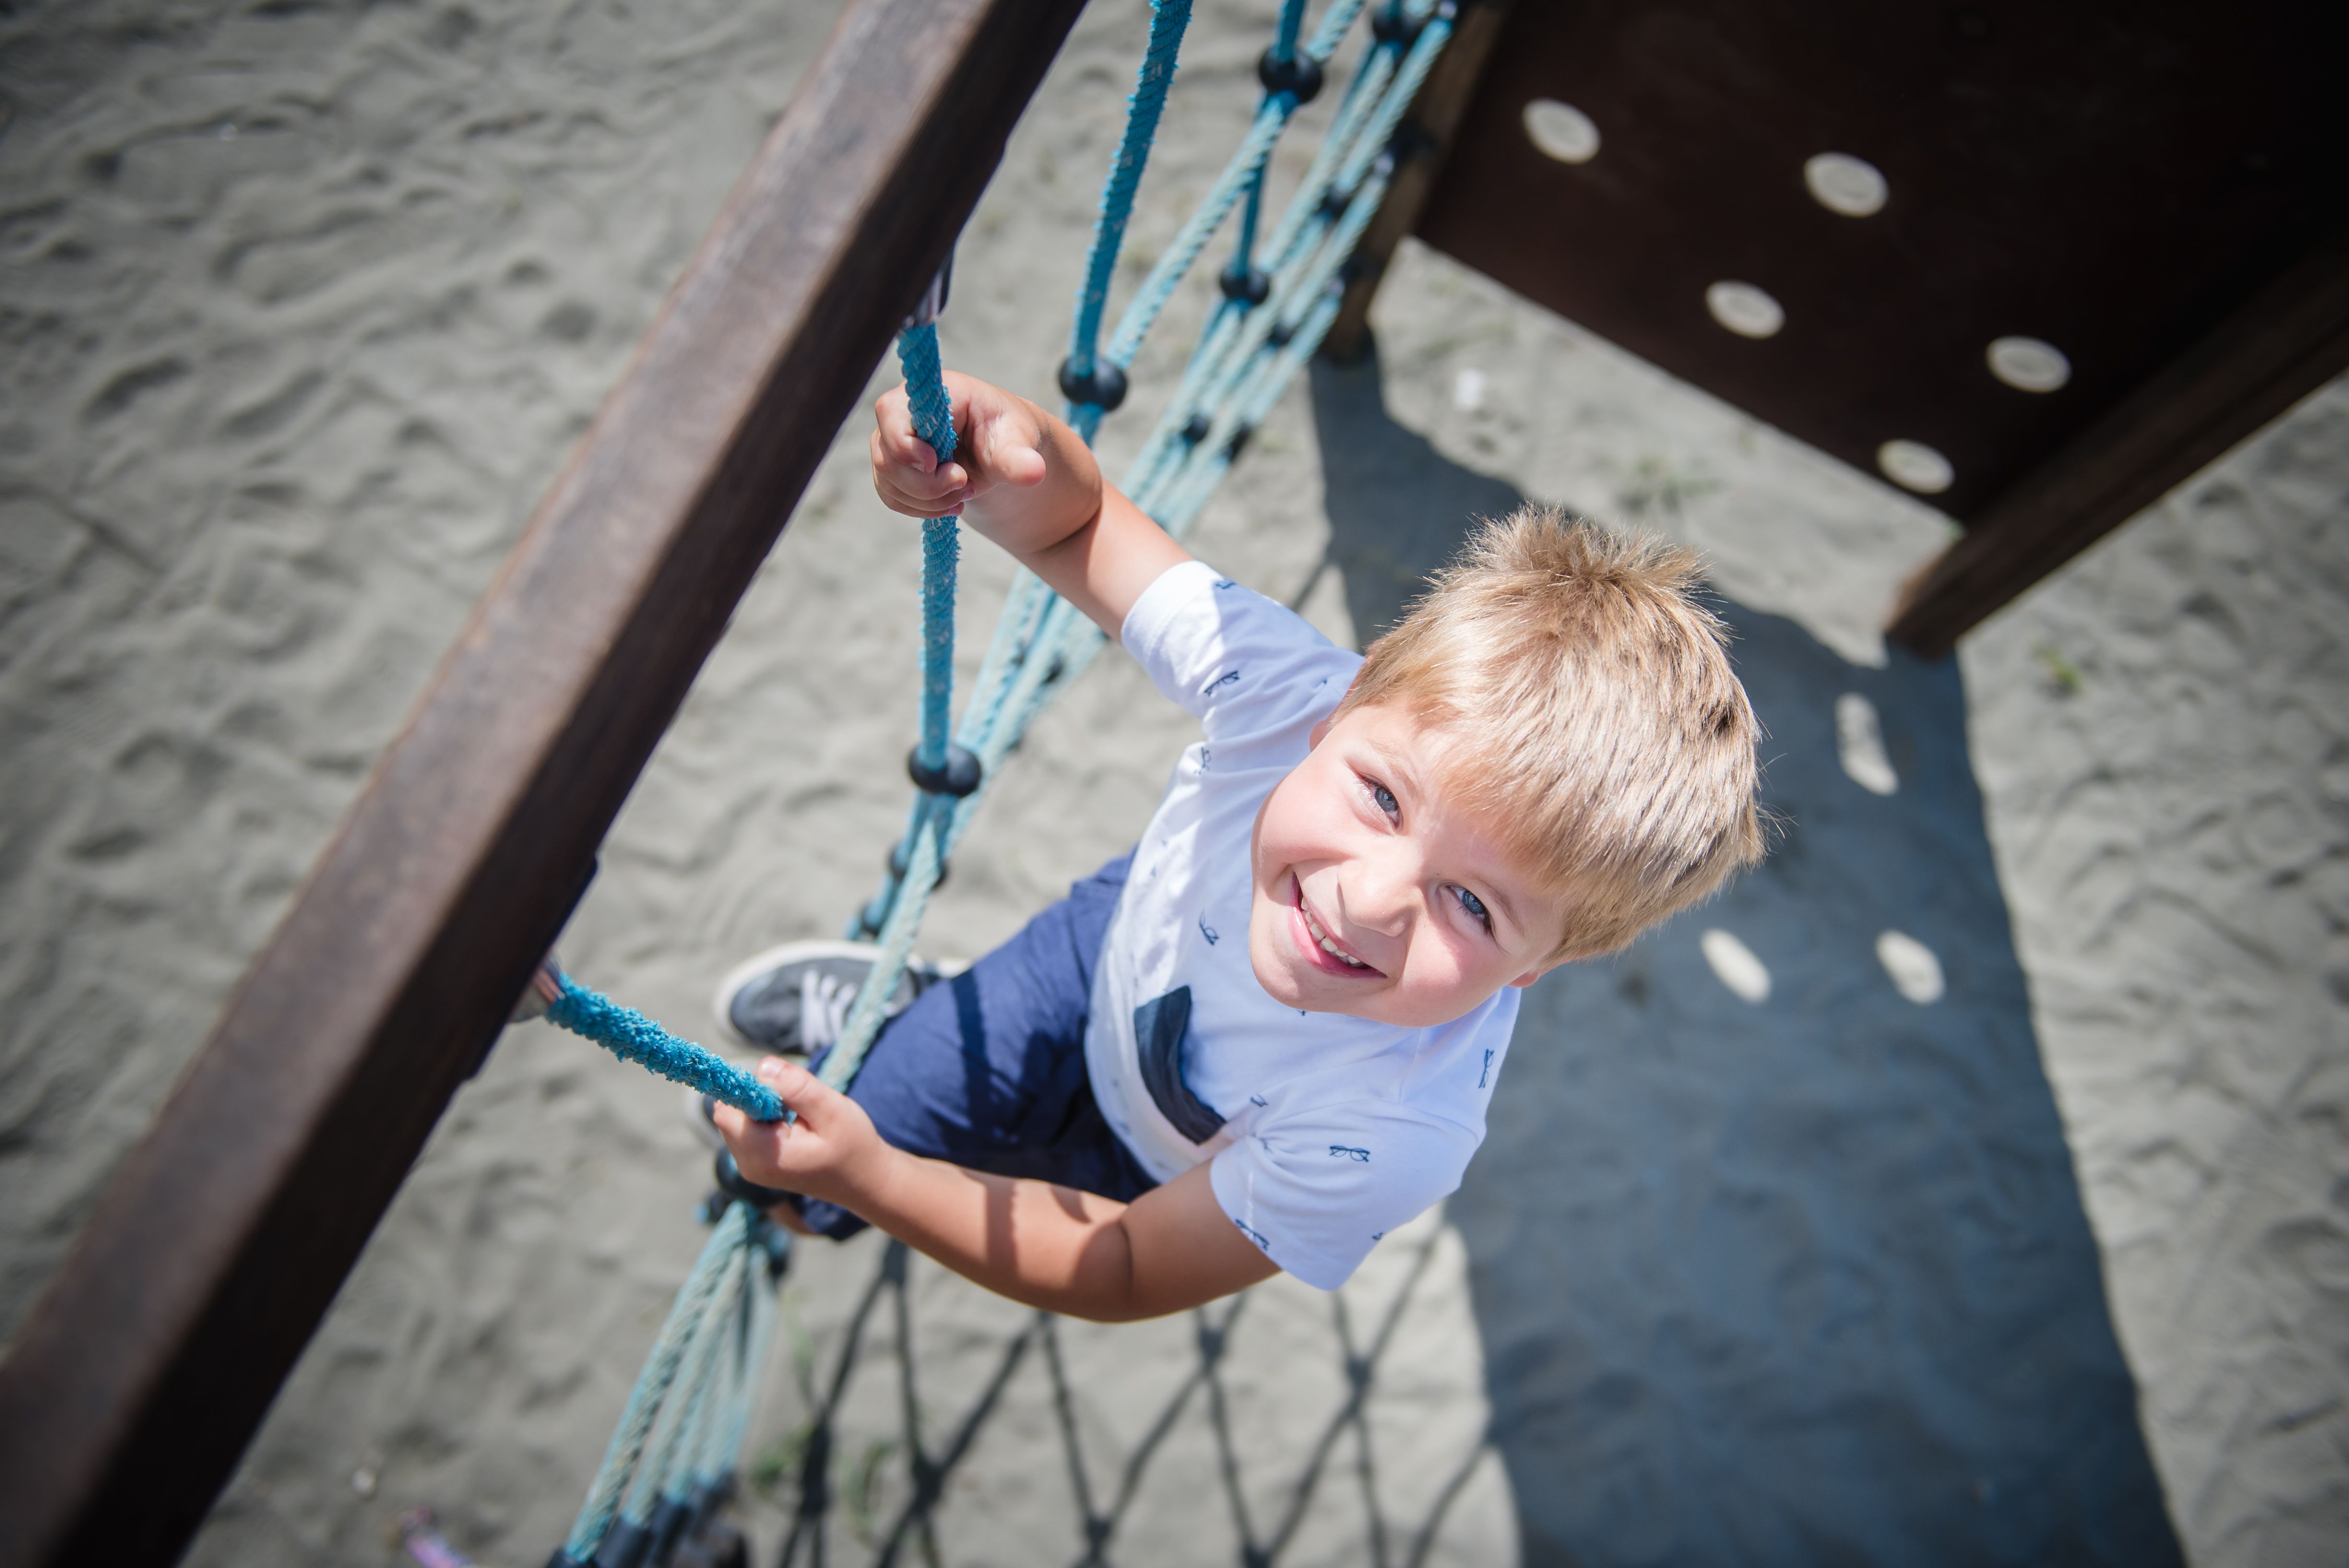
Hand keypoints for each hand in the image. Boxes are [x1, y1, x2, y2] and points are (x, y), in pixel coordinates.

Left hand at [710, 1056, 887, 1214]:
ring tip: (798, 1115)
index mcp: (764, 1155)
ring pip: (737, 1119)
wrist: (865, 1182)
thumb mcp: (833, 1111)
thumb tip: (763, 1066)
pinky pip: (746, 1128)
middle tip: (795, 1101)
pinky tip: (793, 1123)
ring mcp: (751, 1166)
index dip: (747, 1087)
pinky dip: (766, 1116)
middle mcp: (749, 1165)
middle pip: (728, 1113)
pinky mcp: (757, 1163)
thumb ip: (798, 1087)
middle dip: (756, 1096)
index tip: (778, 1082)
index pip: (728, 1110)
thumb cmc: (854, 1147)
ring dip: (762, 1105)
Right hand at [870, 371, 1049, 520]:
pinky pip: (891, 496)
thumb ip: (1020, 458)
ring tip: (964, 492)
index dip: (906, 445)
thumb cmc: (1007, 435)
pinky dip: (921, 509)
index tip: (935, 465)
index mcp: (933, 392)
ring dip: (928, 500)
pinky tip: (950, 502)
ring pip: (888, 480)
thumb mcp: (1018, 442)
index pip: (892, 412)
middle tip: (965, 485)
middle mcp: (903, 411)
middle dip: (928, 484)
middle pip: (889, 457)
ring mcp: (892, 439)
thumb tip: (1034, 473)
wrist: (999, 452)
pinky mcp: (891, 465)